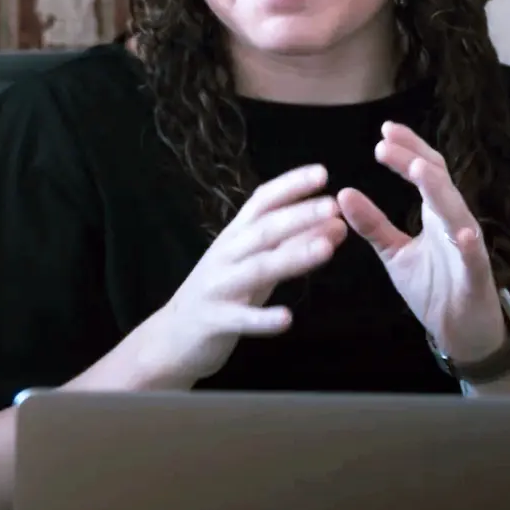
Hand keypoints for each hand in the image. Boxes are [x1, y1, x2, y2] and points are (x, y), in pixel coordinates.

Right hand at [148, 164, 347, 385]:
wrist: (172, 336)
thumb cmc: (222, 294)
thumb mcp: (256, 265)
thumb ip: (292, 247)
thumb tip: (337, 226)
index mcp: (234, 237)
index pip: (261, 203)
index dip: (289, 186)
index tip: (322, 173)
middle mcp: (224, 255)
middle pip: (262, 231)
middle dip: (298, 217)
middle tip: (333, 207)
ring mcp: (217, 287)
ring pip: (256, 269)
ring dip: (291, 258)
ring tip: (326, 250)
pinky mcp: (214, 320)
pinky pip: (241, 319)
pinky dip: (263, 318)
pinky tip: (287, 319)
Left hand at [336, 122, 508, 361]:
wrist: (462, 334)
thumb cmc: (434, 288)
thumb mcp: (394, 253)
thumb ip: (372, 225)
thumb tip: (343, 193)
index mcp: (437, 216)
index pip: (425, 173)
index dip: (408, 150)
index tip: (384, 131)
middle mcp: (456, 225)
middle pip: (439, 184)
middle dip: (415, 159)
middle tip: (386, 141)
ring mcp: (469, 250)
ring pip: (458, 214)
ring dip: (440, 191)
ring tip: (420, 169)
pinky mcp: (476, 278)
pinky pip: (475, 260)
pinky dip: (470, 246)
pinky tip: (463, 234)